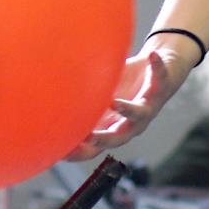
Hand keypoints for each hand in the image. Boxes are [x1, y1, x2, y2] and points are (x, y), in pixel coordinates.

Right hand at [66, 44, 196, 161]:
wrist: (160, 72)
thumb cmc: (125, 89)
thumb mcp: (100, 101)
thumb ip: (82, 109)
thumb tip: (47, 108)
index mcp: (113, 129)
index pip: (95, 148)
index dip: (80, 152)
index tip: (61, 150)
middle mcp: (131, 124)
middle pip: (118, 138)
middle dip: (103, 139)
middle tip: (86, 138)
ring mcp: (147, 107)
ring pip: (139, 113)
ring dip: (127, 109)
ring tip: (113, 102)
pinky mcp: (162, 86)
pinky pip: (161, 77)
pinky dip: (157, 67)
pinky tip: (151, 55)